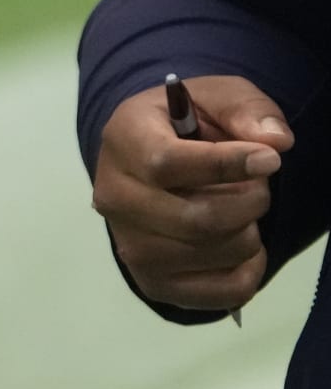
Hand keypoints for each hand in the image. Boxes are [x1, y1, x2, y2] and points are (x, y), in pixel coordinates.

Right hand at [91, 75, 290, 311]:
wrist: (151, 160)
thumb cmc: (185, 124)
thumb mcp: (214, 96)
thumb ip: (245, 109)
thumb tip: (274, 142)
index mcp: (122, 141)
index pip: (166, 163)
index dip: (226, 165)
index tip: (269, 160)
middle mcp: (114, 197)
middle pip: (196, 219)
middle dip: (249, 202)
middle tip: (258, 187)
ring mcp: (130, 246)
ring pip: (214, 253)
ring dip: (249, 232)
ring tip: (239, 211)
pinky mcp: (154, 282)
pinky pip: (225, 292)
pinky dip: (250, 270)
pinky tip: (237, 243)